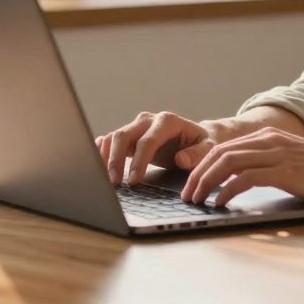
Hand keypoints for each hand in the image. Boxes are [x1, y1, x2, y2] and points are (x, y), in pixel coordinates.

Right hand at [95, 111, 219, 185]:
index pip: (148, 140)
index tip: (134, 180)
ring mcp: (137, 126)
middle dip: (116, 159)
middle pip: (124, 135)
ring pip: (114, 137)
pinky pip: (110, 140)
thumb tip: (180, 160)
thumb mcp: (208, 148)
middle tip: (113, 182)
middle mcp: (149, 120)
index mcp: (167, 121)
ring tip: (103, 178)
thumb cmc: (203, 143)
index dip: (139, 161)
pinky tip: (96, 164)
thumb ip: (197, 154)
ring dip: (105, 157)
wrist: (196, 136)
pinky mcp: (130, 135)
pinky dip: (102, 151)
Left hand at [180, 127, 303, 207]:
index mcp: (268, 136)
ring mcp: (276, 154)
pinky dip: (227, 190)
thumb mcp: (292, 162)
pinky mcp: (284, 171)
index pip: (224, 146)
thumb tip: (240, 182)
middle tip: (186, 195)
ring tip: (196, 200)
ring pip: (227, 163)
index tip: (192, 184)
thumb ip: (268, 165)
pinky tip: (220, 203)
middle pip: (219, 153)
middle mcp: (269, 140)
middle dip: (197, 174)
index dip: (202, 164)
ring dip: (206, 182)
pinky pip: (245, 178)